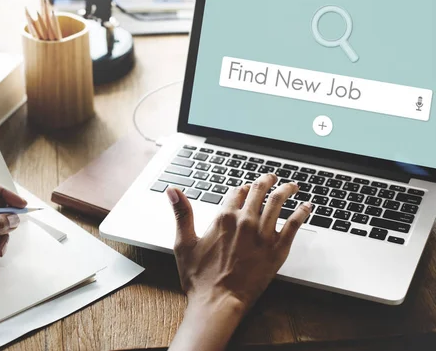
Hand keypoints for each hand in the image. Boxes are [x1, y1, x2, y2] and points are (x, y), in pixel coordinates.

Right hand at [167, 173, 311, 350]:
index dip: (241, 188)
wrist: (218, 302)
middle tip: (271, 178)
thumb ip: (182, 213)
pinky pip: (294, 225)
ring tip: (292, 186)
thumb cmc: (199, 278)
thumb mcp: (184, 243)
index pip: (236, 192)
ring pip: (278, 202)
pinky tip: (306, 207)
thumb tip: (173, 190)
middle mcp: (245, 222)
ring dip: (286, 190)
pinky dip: (301, 213)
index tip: (245, 188)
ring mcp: (263, 235)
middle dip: (266, 181)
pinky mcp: (277, 250)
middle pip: (259, 192)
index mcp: (223, 218)